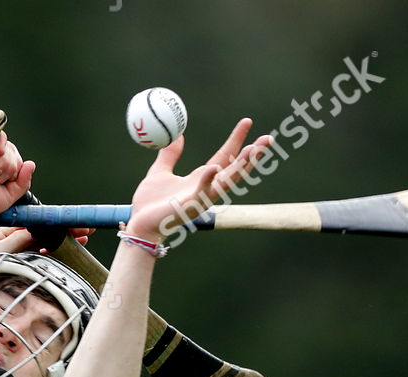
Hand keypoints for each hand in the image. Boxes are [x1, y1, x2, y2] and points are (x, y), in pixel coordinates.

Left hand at [125, 117, 273, 242]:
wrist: (139, 223)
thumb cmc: (149, 203)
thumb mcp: (159, 172)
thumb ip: (170, 155)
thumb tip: (177, 135)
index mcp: (202, 178)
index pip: (225, 156)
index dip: (236, 139)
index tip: (247, 121)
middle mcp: (207, 188)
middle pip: (236, 169)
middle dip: (253, 155)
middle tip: (267, 138)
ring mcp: (201, 198)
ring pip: (228, 181)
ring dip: (242, 166)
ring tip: (255, 150)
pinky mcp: (189, 207)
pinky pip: (202, 193)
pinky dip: (208, 180)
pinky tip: (213, 168)